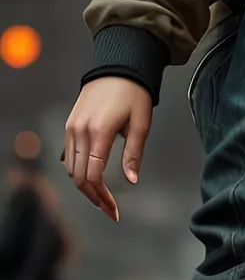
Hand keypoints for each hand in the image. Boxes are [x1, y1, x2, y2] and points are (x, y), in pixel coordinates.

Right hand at [62, 77, 152, 221]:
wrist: (118, 68)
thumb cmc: (134, 95)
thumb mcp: (141, 123)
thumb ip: (134, 153)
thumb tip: (131, 180)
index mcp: (99, 133)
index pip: (93, 175)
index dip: (102, 197)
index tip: (114, 210)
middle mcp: (79, 132)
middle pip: (79, 176)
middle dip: (94, 197)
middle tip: (110, 210)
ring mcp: (71, 129)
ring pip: (72, 168)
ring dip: (85, 186)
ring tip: (103, 198)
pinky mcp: (69, 125)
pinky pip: (69, 156)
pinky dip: (79, 171)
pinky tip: (92, 178)